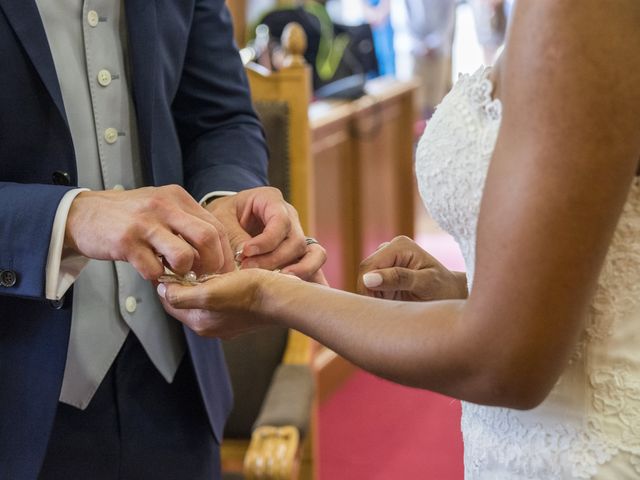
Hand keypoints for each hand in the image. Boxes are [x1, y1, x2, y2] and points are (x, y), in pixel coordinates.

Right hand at [64, 185, 234, 279]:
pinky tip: (150, 271)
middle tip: (204, 278)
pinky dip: (156, 277)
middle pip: (207, 238)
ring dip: (183, 272)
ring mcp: (145, 223)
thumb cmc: (128, 215)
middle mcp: (164, 206)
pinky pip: (153, 269)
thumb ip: (186, 223)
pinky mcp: (126, 241)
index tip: (222, 270)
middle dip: (212, 265)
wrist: (82, 213)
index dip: (223, 253)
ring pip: (184, 256)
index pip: (215, 226)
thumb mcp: (161, 208)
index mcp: (178, 198)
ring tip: (173, 273)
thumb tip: (214, 251)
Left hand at [157, 268, 283, 338]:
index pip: (169, 301)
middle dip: (181, 283)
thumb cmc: (250, 292)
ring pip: (202, 299)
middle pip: (185, 301)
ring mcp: (226, 321)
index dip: (165, 282)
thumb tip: (162, 290)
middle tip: (183, 260)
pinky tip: (222, 273)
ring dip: (198, 283)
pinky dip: (215, 286)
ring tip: (201, 264)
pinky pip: (219, 299)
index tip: (167, 262)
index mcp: (200, 322)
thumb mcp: (210, 293)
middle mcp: (210, 325)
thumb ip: (181, 295)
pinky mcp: (239, 314)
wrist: (282, 297)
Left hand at [206, 187, 326, 280]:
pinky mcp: (300, 253)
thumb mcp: (222, 219)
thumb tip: (245, 259)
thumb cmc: (224, 215)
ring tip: (275, 283)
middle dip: (273, 259)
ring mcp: (298, 235)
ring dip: (295, 270)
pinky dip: (308, 276)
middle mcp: (290, 217)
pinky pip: (315, 263)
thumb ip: (234, 236)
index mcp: (271, 200)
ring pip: (312, 254)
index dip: (266, 240)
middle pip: (296, 241)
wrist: (227, 219)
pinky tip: (294, 288)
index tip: (245, 252)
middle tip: (248, 270)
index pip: (280, 220)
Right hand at [357, 236, 467, 300]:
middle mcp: (390, 248)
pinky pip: (369, 286)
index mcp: (399, 246)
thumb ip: (399, 279)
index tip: (378, 309)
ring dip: (373, 296)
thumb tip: (368, 279)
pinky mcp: (384, 271)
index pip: (368, 267)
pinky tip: (392, 303)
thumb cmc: (444, 289)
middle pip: (364, 273)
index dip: (366, 288)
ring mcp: (386, 259)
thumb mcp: (425, 284)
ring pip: (364, 280)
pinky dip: (376, 297)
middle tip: (386, 311)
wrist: (452, 295)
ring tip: (394, 306)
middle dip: (370, 293)